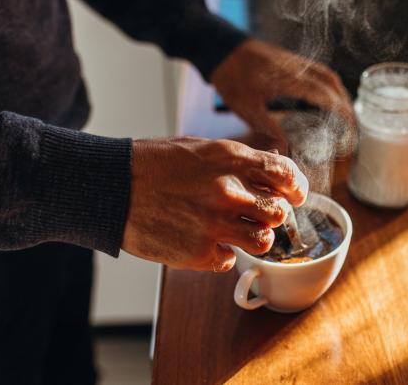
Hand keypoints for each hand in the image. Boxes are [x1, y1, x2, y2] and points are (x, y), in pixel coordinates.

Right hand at [122, 137, 308, 271]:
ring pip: (264, 241)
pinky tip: (206, 242)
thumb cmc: (152, 164)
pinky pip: (230, 260)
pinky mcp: (199, 253)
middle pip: (279, 212)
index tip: (294, 194)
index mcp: (230, 159)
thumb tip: (271, 165)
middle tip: (260, 215)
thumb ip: (237, 159)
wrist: (111, 187)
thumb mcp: (198, 147)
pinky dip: (223, 254)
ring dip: (255, 237)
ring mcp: (215, 225)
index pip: (285, 174)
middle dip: (274, 214)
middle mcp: (228, 191)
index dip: (296, 187)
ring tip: (238, 232)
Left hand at [211, 39, 354, 152]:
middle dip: (345, 103)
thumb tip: (287, 148)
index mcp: (290, 80)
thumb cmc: (231, 78)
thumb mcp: (247, 108)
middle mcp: (297, 67)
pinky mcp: (289, 59)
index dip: (342, 111)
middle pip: (332, 82)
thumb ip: (269, 128)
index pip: (325, 95)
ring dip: (338, 92)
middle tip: (351, 125)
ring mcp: (294, 61)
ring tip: (343, 113)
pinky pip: (317, 70)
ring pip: (326, 74)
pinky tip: (324, 96)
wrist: (220, 47)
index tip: (351, 127)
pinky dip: (327, 84)